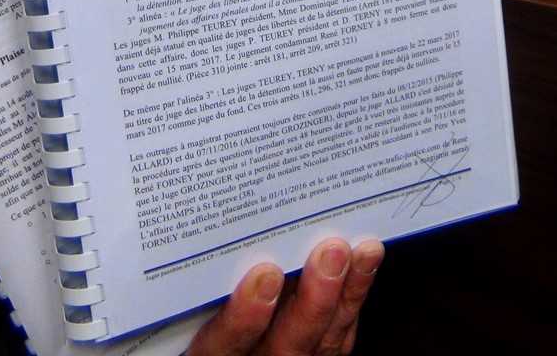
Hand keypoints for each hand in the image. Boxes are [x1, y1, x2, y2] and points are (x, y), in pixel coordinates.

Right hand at [186, 238, 383, 355]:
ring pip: (322, 342)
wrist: (245, 338)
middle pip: (284, 347)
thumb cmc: (207, 309)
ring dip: (345, 294)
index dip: (243, 316)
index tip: (265, 275)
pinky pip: (339, 335)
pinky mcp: (317, 351)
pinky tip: (365, 262)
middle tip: (330, 253)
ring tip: (362, 250)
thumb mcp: (196, 302)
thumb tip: (216, 219)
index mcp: (214, 352)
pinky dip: (354, 297)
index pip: (223, 345)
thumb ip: (208, 277)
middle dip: (312, 302)